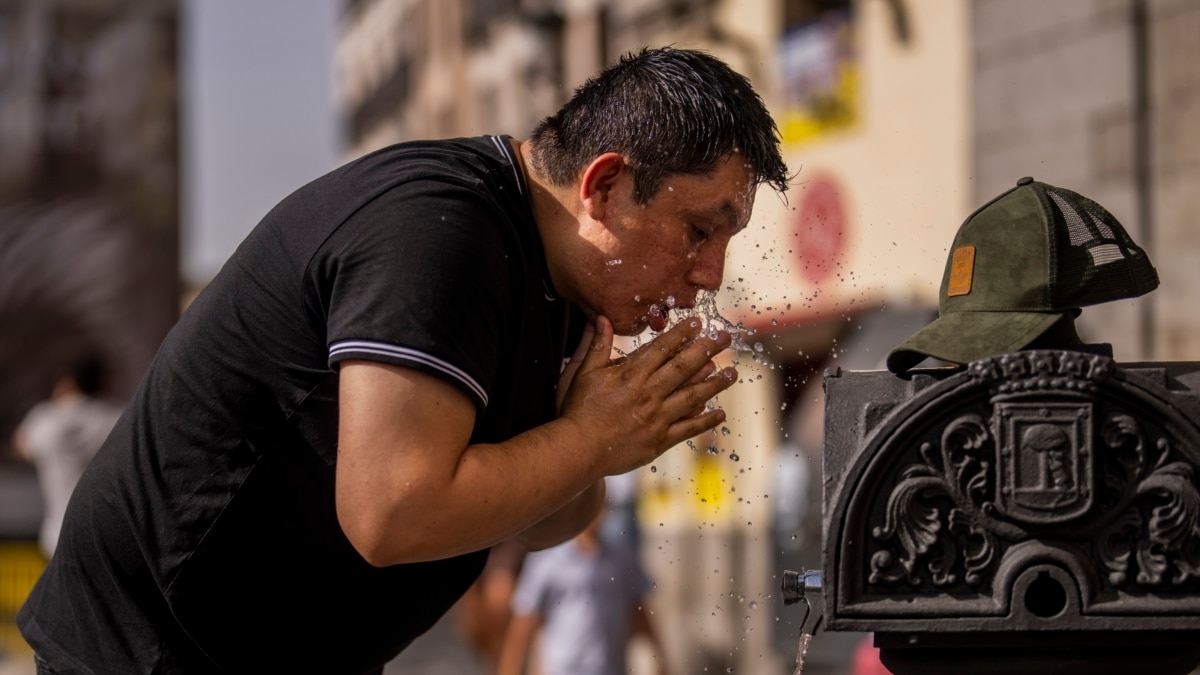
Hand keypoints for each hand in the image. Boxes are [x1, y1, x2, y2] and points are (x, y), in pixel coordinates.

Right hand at [557, 315, 736, 476]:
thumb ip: (596, 345)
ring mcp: (657, 418)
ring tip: (732, 372)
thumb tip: (602, 318)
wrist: (579, 449)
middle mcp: (648, 394)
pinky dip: (705, 421)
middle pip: (683, 367)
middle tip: (724, 338)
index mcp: (631, 375)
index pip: (662, 348)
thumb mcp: (583, 373)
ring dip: (714, 383)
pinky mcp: (659, 440)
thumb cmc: (578, 411)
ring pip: (692, 396)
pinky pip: (688, 429)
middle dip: (706, 350)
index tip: (698, 323)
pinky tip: (719, 413)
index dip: (682, 334)